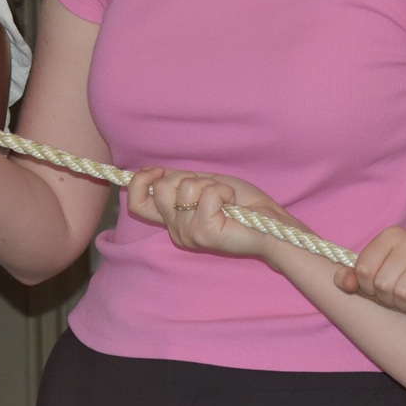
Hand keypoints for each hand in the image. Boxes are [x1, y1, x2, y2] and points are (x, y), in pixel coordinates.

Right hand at [125, 168, 293, 260]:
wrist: (270, 223)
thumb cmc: (242, 205)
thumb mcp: (205, 185)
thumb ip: (180, 181)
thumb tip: (154, 171)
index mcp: (173, 220)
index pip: (136, 204)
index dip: (140, 182)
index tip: (158, 170)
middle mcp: (176, 230)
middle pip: (160, 189)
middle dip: (188, 177)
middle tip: (212, 189)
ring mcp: (189, 234)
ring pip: (185, 188)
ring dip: (211, 184)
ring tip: (225, 199)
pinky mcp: (205, 233)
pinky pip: (207, 194)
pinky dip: (223, 191)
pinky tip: (231, 204)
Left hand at [337, 226, 405, 323]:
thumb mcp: (378, 280)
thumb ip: (354, 279)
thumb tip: (344, 283)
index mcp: (391, 235)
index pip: (363, 268)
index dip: (368, 288)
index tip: (379, 289)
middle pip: (382, 282)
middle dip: (388, 299)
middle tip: (400, 297)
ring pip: (403, 291)